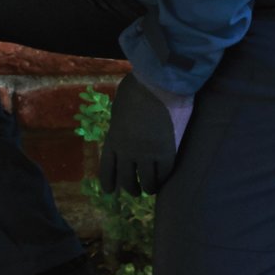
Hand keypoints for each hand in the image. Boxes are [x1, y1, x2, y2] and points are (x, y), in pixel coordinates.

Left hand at [100, 76, 188, 197]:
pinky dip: (164, 179)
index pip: (107, 168)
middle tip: (135, 191)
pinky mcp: (167, 153)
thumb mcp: (119, 108)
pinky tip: (165, 179)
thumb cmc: (137, 88)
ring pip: (147, 182)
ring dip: (148, 188)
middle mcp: (128, 152)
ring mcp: (147, 155)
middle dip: (130, 188)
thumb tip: (124, 128)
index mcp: (113, 139)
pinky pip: (165, 174)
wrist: (158, 84)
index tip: (110, 191)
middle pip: (127, 180)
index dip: (108, 182)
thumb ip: (121, 124)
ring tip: (151, 189)